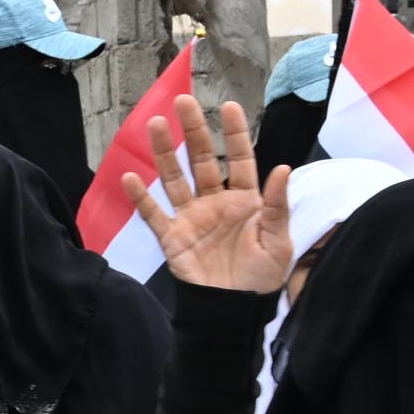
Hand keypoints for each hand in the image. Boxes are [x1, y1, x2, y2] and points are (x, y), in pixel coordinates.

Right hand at [128, 99, 292, 295]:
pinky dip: (141, 197)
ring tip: (154, 125)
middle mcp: (215, 203)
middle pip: (201, 161)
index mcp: (245, 201)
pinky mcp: (172, 238)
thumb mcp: (278, 241)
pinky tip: (130, 176)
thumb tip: (283, 169)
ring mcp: (191, 219)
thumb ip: (278, 206)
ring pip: (174, 179)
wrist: (233, 311)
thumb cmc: (260, 278)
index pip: (239, 159)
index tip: (228, 106)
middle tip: (182, 102)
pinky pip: (154, 214)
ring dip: (163, 153)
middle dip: (193, 131)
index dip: (234, 134)